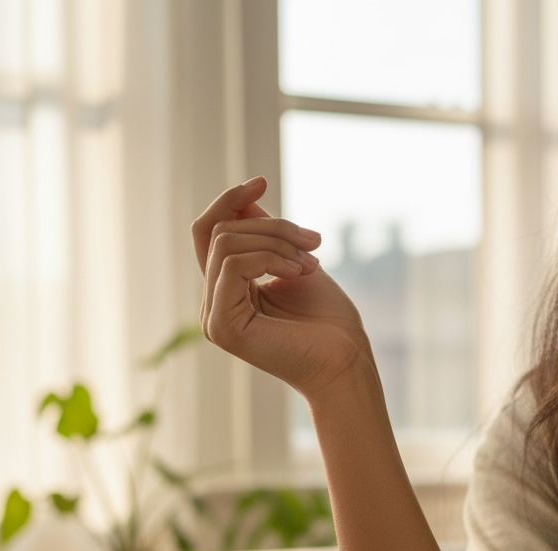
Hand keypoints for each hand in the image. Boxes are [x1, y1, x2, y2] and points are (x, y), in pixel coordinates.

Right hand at [192, 177, 376, 398]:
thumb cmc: (328, 321)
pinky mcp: (222, 327)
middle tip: (315, 241)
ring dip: (277, 242)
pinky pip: (233, 264)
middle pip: (220, 232)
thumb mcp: (293, 261)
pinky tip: (299, 272)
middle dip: (273, 226)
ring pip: (226, 243)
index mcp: (228, 291)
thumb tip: (242, 199)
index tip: (261, 181)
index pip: (210, 232)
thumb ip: (264, 235)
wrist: (346, 362)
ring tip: (312, 263)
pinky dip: (271, 258)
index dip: (230, 200)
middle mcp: (214, 305)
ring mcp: (214, 318)